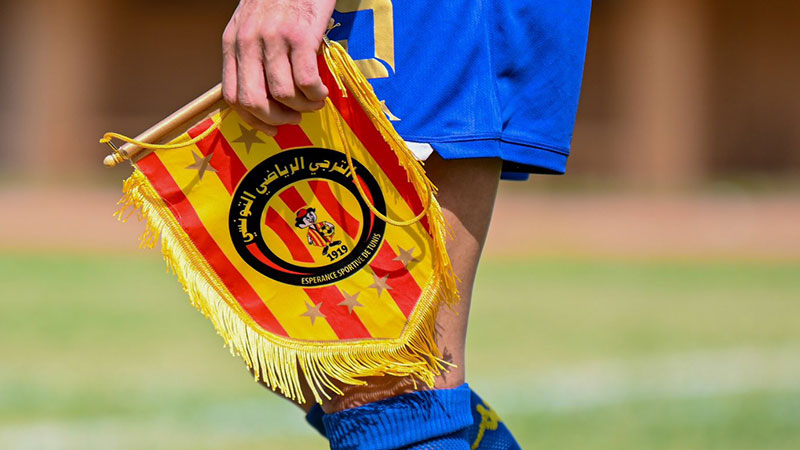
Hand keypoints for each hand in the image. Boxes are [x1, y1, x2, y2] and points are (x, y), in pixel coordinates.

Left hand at [222, 0, 335, 135]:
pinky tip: (323, 91)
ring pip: (282, 95)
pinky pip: (306, 80)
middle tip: (295, 118)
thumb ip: (251, 54)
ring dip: (302, 107)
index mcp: (233, 42)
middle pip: (253, 101)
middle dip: (276, 120)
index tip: (271, 128)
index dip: (252, 120)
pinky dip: (316, 94)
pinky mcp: (301, 36)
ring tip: (315, 102)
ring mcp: (274, 39)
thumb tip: (264, 95)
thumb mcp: (252, 23)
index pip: (232, 96)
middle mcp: (249, 42)